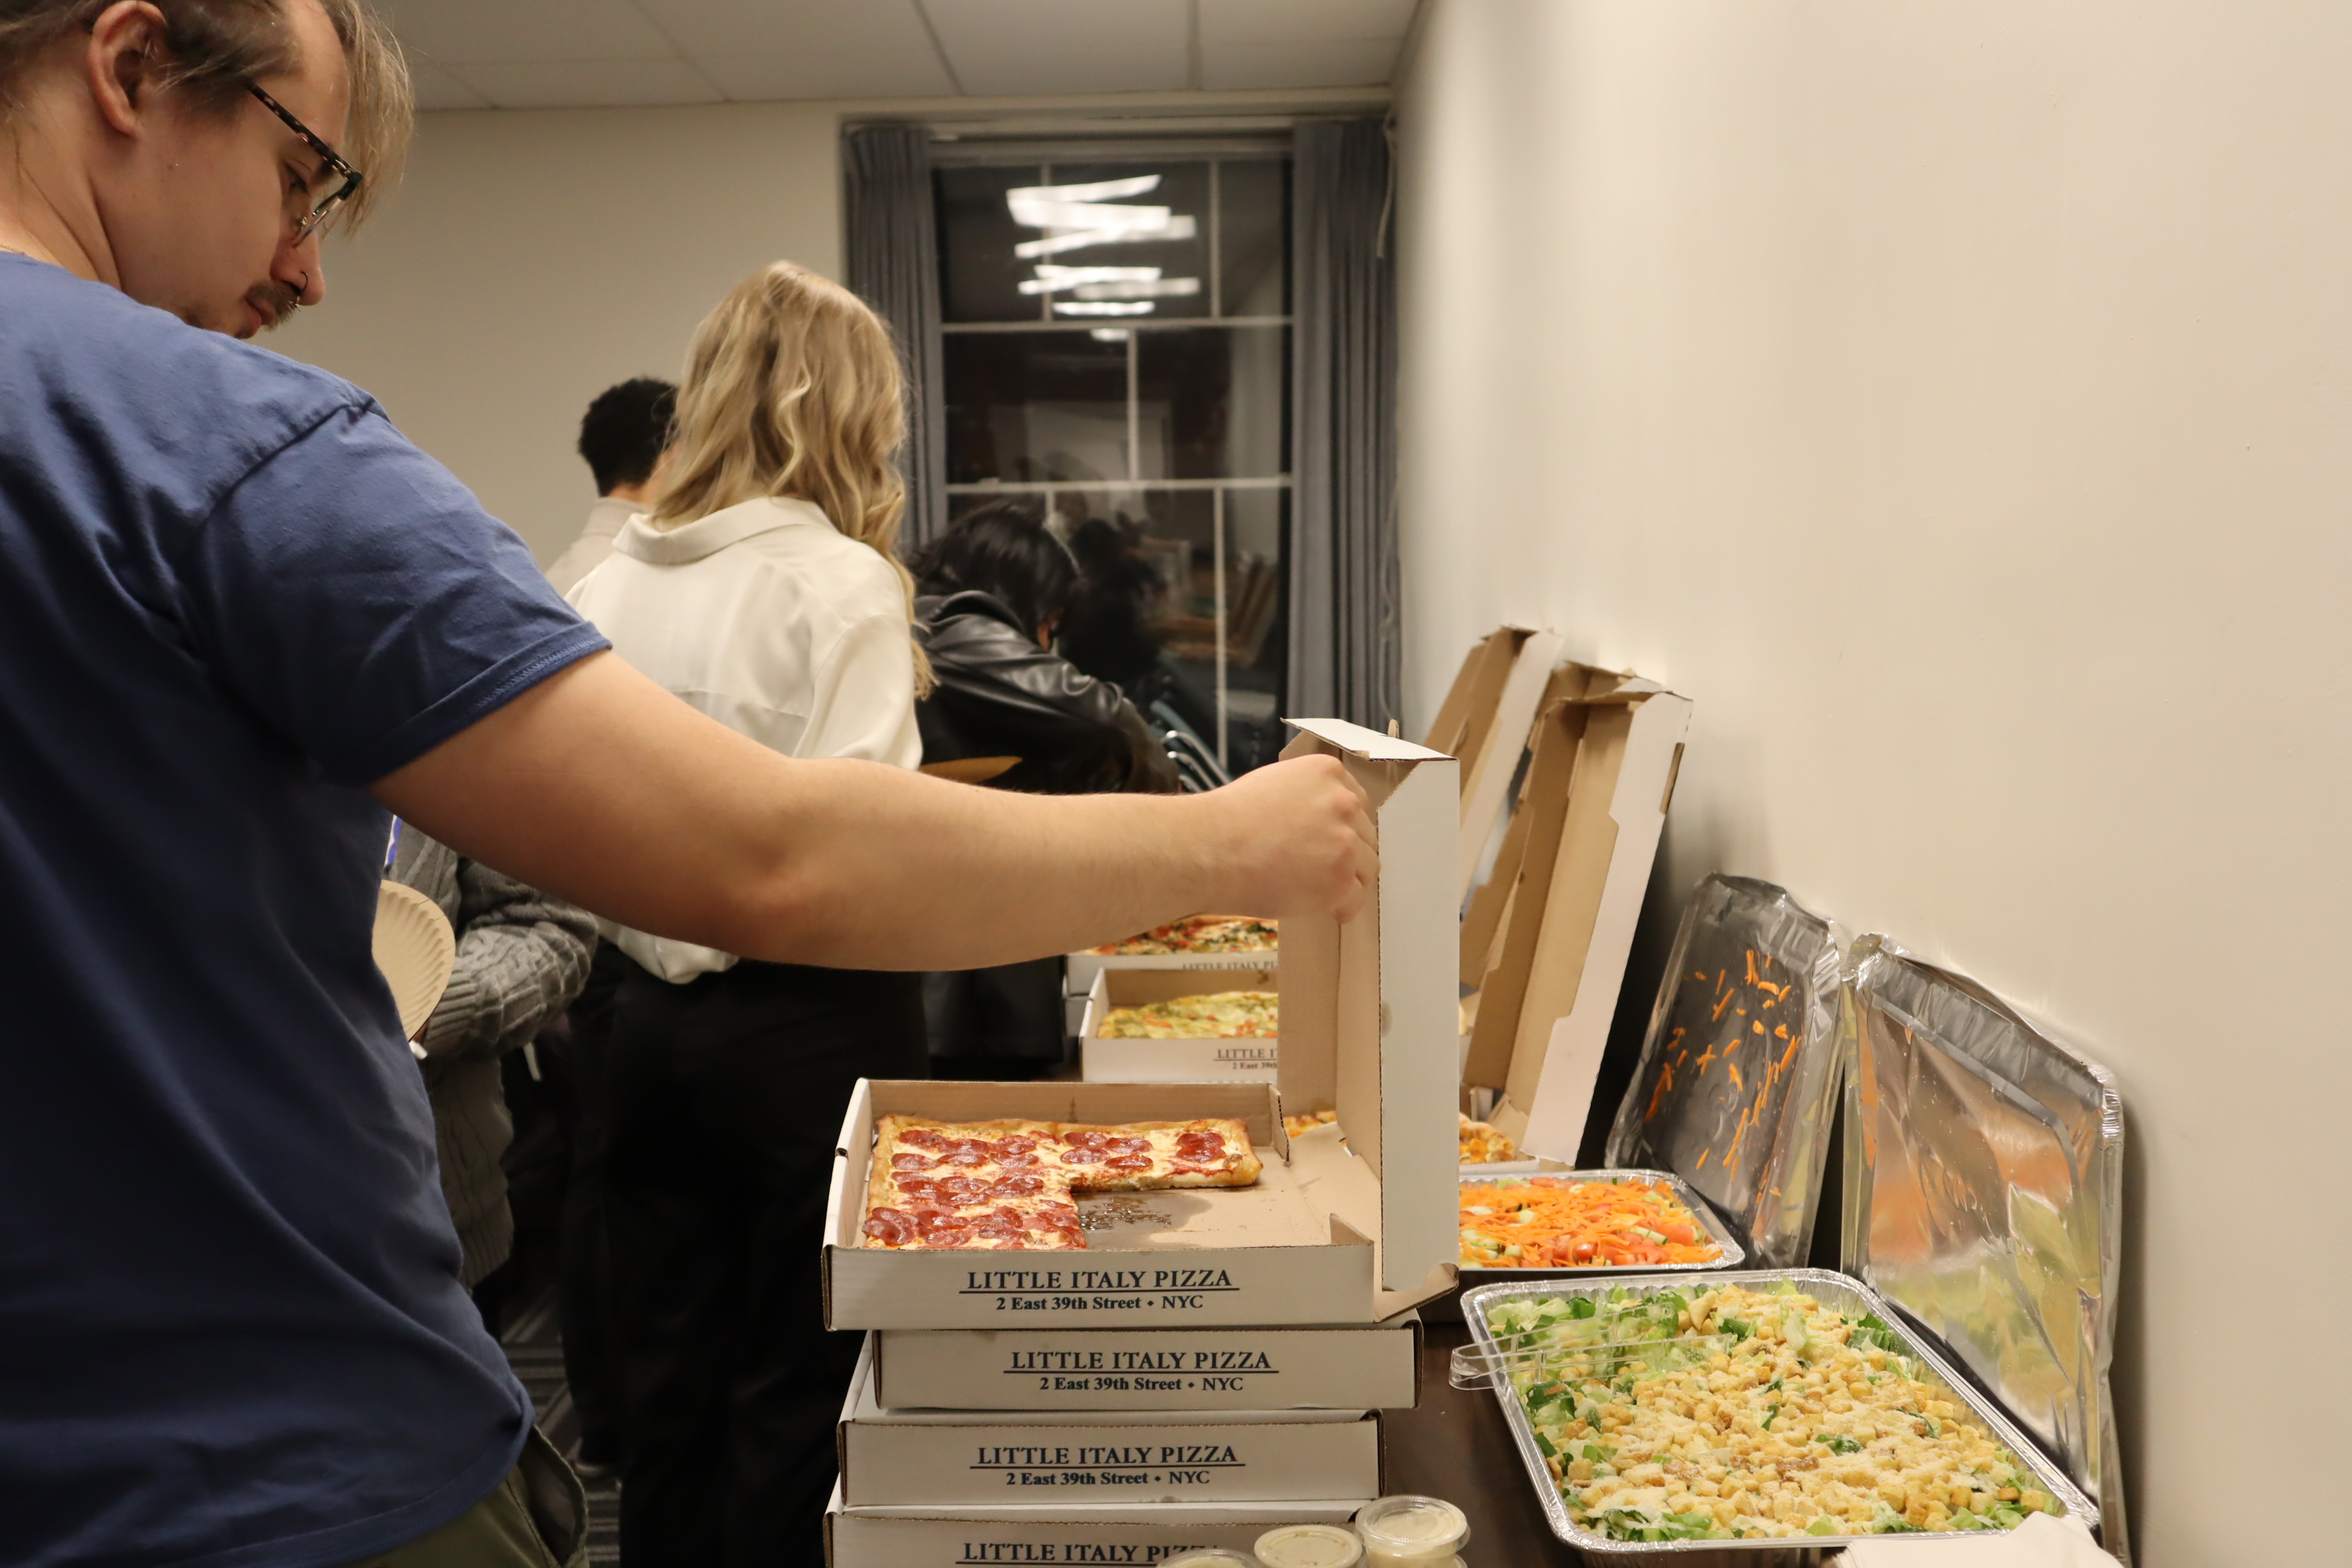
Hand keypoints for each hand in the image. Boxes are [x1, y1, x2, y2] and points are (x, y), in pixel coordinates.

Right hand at [1197, 755, 1376, 921]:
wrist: (1208, 849)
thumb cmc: (1226, 821)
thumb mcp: (1272, 785)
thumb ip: (1304, 798)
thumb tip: (1315, 824)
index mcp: (1326, 773)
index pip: (1356, 802)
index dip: (1343, 825)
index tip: (1333, 840)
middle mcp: (1342, 803)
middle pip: (1365, 834)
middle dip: (1346, 852)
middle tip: (1321, 868)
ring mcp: (1344, 842)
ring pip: (1367, 866)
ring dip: (1348, 879)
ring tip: (1322, 890)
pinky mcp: (1338, 880)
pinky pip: (1356, 898)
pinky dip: (1344, 907)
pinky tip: (1330, 910)